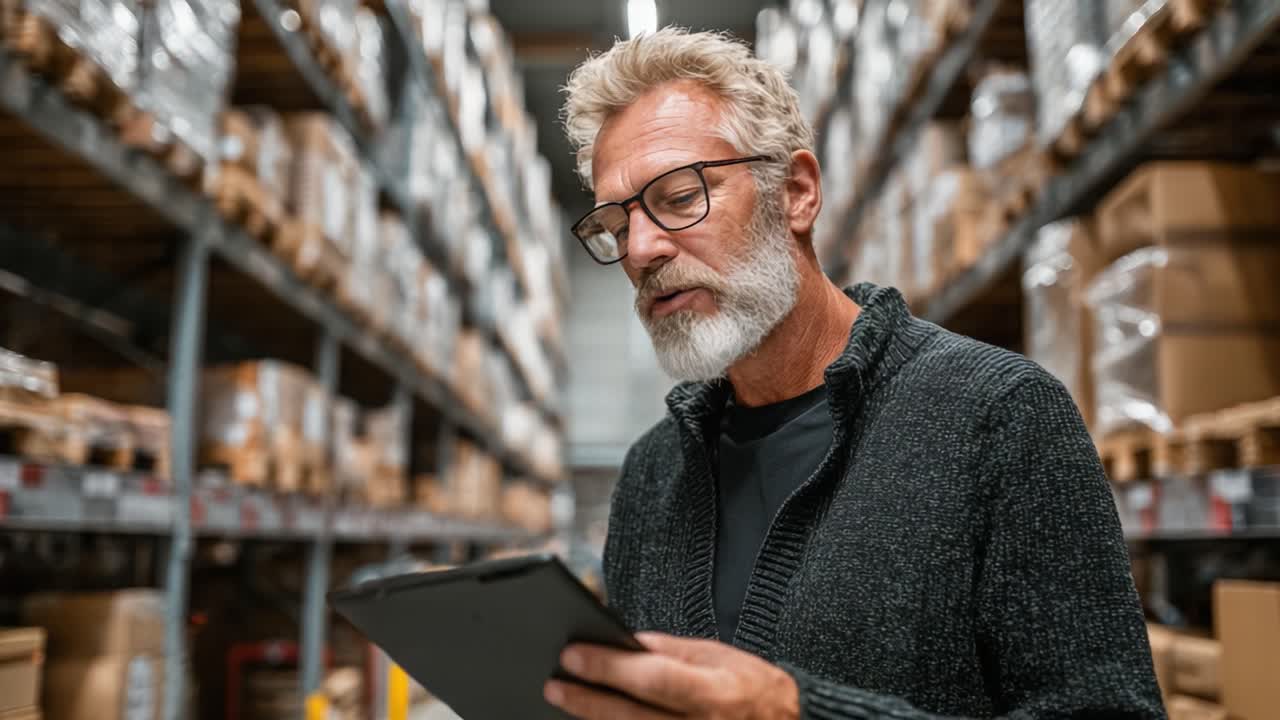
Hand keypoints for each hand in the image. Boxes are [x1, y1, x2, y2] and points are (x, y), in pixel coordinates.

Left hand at [543, 632, 800, 718]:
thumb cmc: (752, 689)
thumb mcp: (717, 657)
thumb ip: (669, 652)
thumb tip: (620, 642)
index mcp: (716, 693)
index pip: (653, 678)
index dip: (609, 666)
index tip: (571, 654)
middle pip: (631, 719)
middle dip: (587, 701)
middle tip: (554, 685)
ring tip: (566, 705)